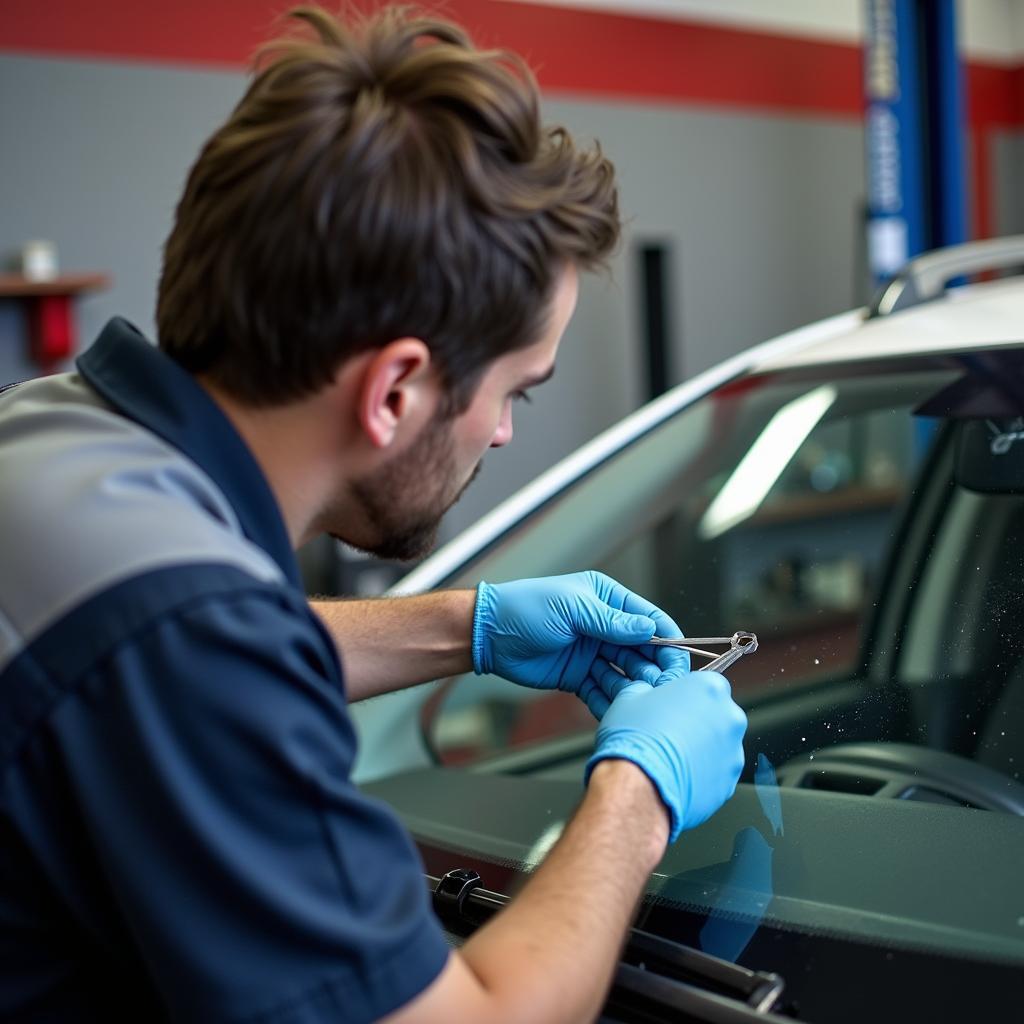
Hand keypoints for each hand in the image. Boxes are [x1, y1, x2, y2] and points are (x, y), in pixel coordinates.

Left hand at [471, 571, 688, 717]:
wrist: (489, 635)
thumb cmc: (526, 608)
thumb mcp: (572, 609)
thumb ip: (612, 622)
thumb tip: (649, 629)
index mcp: (607, 599)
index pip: (648, 619)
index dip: (666, 638)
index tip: (680, 659)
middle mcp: (604, 626)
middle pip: (642, 650)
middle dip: (655, 668)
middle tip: (664, 687)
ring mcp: (593, 653)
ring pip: (625, 673)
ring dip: (636, 686)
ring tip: (644, 700)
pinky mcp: (579, 676)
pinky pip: (603, 691)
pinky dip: (612, 700)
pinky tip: (621, 710)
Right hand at [584, 665, 746, 841]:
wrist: (638, 785)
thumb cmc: (636, 739)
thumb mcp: (630, 697)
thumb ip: (648, 690)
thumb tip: (646, 695)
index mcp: (710, 688)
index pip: (706, 684)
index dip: (687, 696)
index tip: (674, 705)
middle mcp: (730, 718)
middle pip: (717, 715)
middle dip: (698, 722)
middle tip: (670, 731)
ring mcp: (733, 753)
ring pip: (719, 747)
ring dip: (701, 749)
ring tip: (671, 757)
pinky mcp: (729, 784)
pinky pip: (716, 774)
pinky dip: (701, 775)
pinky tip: (677, 775)